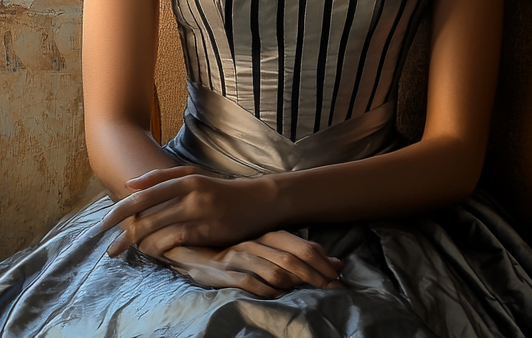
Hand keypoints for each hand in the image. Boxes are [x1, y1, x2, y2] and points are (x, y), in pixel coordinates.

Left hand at [102, 167, 281, 257]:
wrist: (258, 201)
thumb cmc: (221, 190)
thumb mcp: (194, 176)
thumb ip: (163, 177)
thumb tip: (130, 184)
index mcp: (185, 179)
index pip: (144, 194)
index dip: (121, 209)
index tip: (104, 223)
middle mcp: (190, 194)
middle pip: (147, 214)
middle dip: (123, 232)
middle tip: (108, 248)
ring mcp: (199, 214)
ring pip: (159, 230)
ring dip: (138, 244)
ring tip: (124, 253)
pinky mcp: (208, 232)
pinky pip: (176, 242)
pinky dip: (160, 249)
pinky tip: (151, 255)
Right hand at [163, 231, 343, 298]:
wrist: (190, 251)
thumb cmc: (235, 252)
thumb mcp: (268, 251)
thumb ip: (299, 255)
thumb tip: (339, 263)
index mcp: (267, 234)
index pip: (302, 245)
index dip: (324, 261)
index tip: (341, 277)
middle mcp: (255, 242)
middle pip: (292, 258)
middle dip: (317, 275)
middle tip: (336, 290)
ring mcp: (239, 257)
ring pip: (275, 270)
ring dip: (298, 284)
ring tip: (315, 295)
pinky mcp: (225, 274)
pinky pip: (252, 283)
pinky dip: (270, 291)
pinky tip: (281, 297)